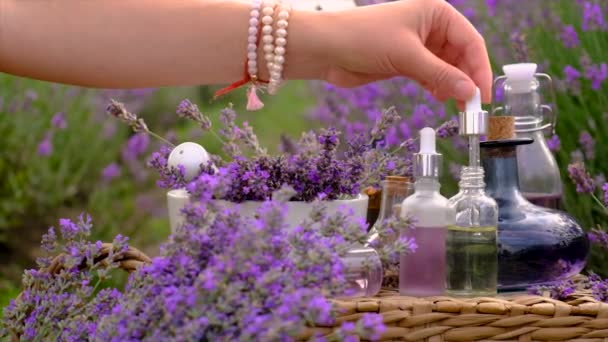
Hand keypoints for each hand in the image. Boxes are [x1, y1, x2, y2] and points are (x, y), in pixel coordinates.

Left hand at [316, 0, 491, 103]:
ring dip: (452, 86)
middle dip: (466, 80)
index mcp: (435, 12)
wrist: (326, 49)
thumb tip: (469, 92)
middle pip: (461, 55)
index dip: (480, 68)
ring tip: (457, 106)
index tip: (482, 95)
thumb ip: (440, 75)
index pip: (470, 40)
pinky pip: (431, 75)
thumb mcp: (406, 56)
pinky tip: (439, 98)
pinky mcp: (406, 61)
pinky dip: (437, 87)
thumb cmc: (364, 38)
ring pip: (446, 67)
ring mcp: (418, 44)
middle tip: (471, 107)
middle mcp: (430, 26)